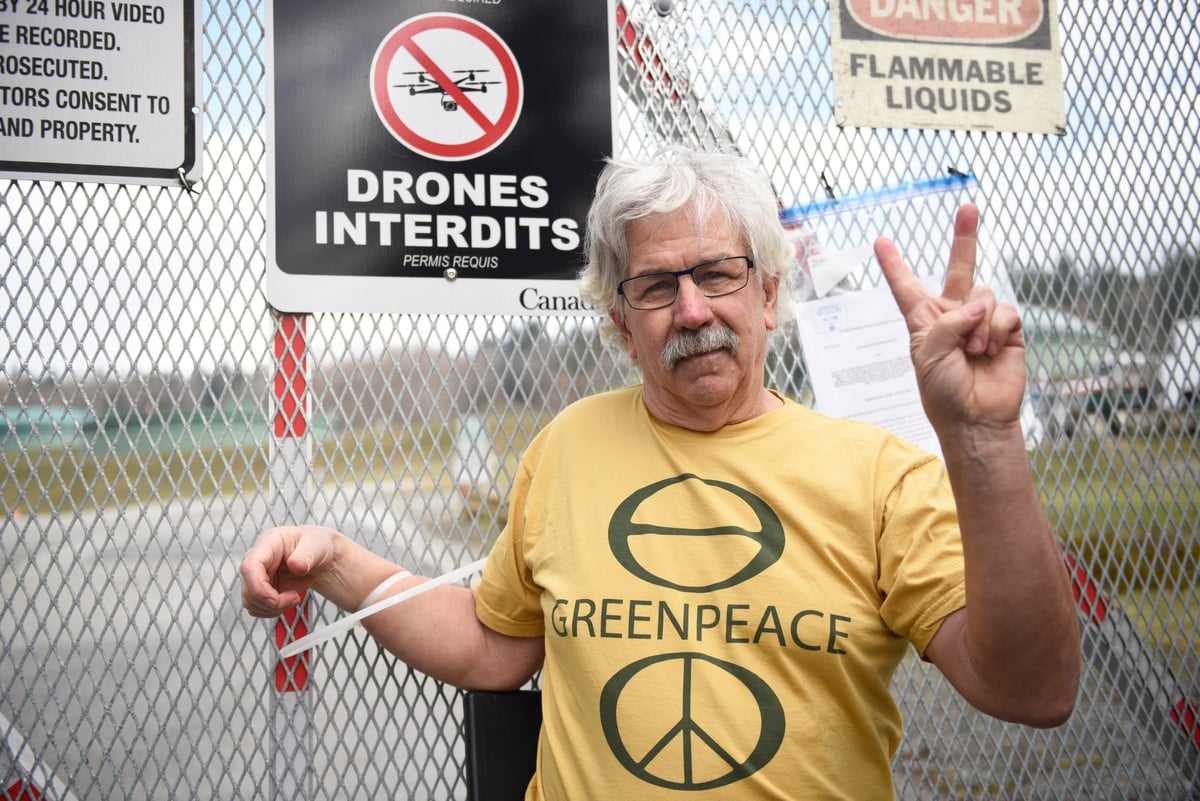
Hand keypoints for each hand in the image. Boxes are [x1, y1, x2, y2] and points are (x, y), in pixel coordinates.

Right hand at [240, 525, 338, 617]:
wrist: (317, 556)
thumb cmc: (315, 545)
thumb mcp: (317, 546)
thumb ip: (307, 555)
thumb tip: (296, 565)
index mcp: (268, 544)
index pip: (250, 567)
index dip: (259, 587)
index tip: (275, 600)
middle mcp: (257, 560)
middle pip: (248, 589)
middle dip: (272, 602)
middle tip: (295, 598)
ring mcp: (256, 576)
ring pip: (250, 602)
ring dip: (272, 608)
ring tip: (294, 598)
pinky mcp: (260, 590)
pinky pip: (256, 608)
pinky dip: (271, 611)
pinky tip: (287, 601)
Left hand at [874, 204, 1025, 432]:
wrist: (977, 419)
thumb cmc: (944, 393)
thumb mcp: (928, 356)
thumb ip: (946, 324)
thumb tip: (978, 304)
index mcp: (924, 321)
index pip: (906, 287)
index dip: (894, 265)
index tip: (880, 241)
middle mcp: (954, 315)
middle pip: (960, 267)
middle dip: (965, 237)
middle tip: (969, 207)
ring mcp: (982, 320)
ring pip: (983, 292)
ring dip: (978, 322)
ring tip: (974, 352)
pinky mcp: (1008, 329)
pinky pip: (1004, 310)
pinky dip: (995, 327)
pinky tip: (990, 349)